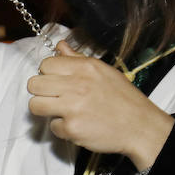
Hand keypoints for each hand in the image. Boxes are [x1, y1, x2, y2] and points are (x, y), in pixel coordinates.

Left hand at [26, 40, 174, 171]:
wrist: (140, 126)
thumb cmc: (123, 98)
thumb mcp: (103, 71)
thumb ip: (77, 59)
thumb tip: (59, 45)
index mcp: (84, 67)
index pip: (46, 64)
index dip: (48, 73)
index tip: (56, 81)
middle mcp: (76, 85)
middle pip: (34, 84)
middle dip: (41, 91)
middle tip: (55, 97)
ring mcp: (72, 108)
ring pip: (35, 105)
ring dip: (45, 109)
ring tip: (61, 110)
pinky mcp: (72, 128)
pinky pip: (52, 126)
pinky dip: (62, 128)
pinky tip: (77, 124)